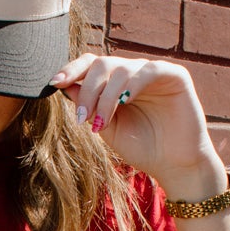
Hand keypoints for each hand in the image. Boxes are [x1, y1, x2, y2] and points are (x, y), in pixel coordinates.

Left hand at [50, 54, 224, 198]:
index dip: (72, 69)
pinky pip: (148, 70)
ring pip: (121, 68)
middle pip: (102, 64)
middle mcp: (134, 73)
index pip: (92, 64)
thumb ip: (88, 106)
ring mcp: (154, 72)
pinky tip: (125, 103)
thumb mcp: (106, 127)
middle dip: (87, 91)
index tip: (54, 82)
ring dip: (105, 96)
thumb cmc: (142, 148)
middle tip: (81, 118)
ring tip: (100, 123)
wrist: (174, 166)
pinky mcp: (175, 76)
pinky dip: (131, 85)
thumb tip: (62, 83)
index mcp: (117, 83)